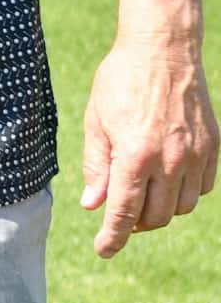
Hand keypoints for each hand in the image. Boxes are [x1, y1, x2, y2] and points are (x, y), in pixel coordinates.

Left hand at [80, 33, 215, 256]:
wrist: (163, 52)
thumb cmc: (120, 82)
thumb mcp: (96, 122)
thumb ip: (96, 166)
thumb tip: (93, 205)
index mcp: (134, 156)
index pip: (123, 211)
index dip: (112, 237)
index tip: (103, 250)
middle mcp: (169, 161)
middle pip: (156, 216)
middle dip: (135, 224)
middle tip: (119, 216)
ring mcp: (196, 156)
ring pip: (181, 207)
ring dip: (161, 210)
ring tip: (141, 195)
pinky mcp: (213, 148)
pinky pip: (201, 188)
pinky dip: (184, 193)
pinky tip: (167, 180)